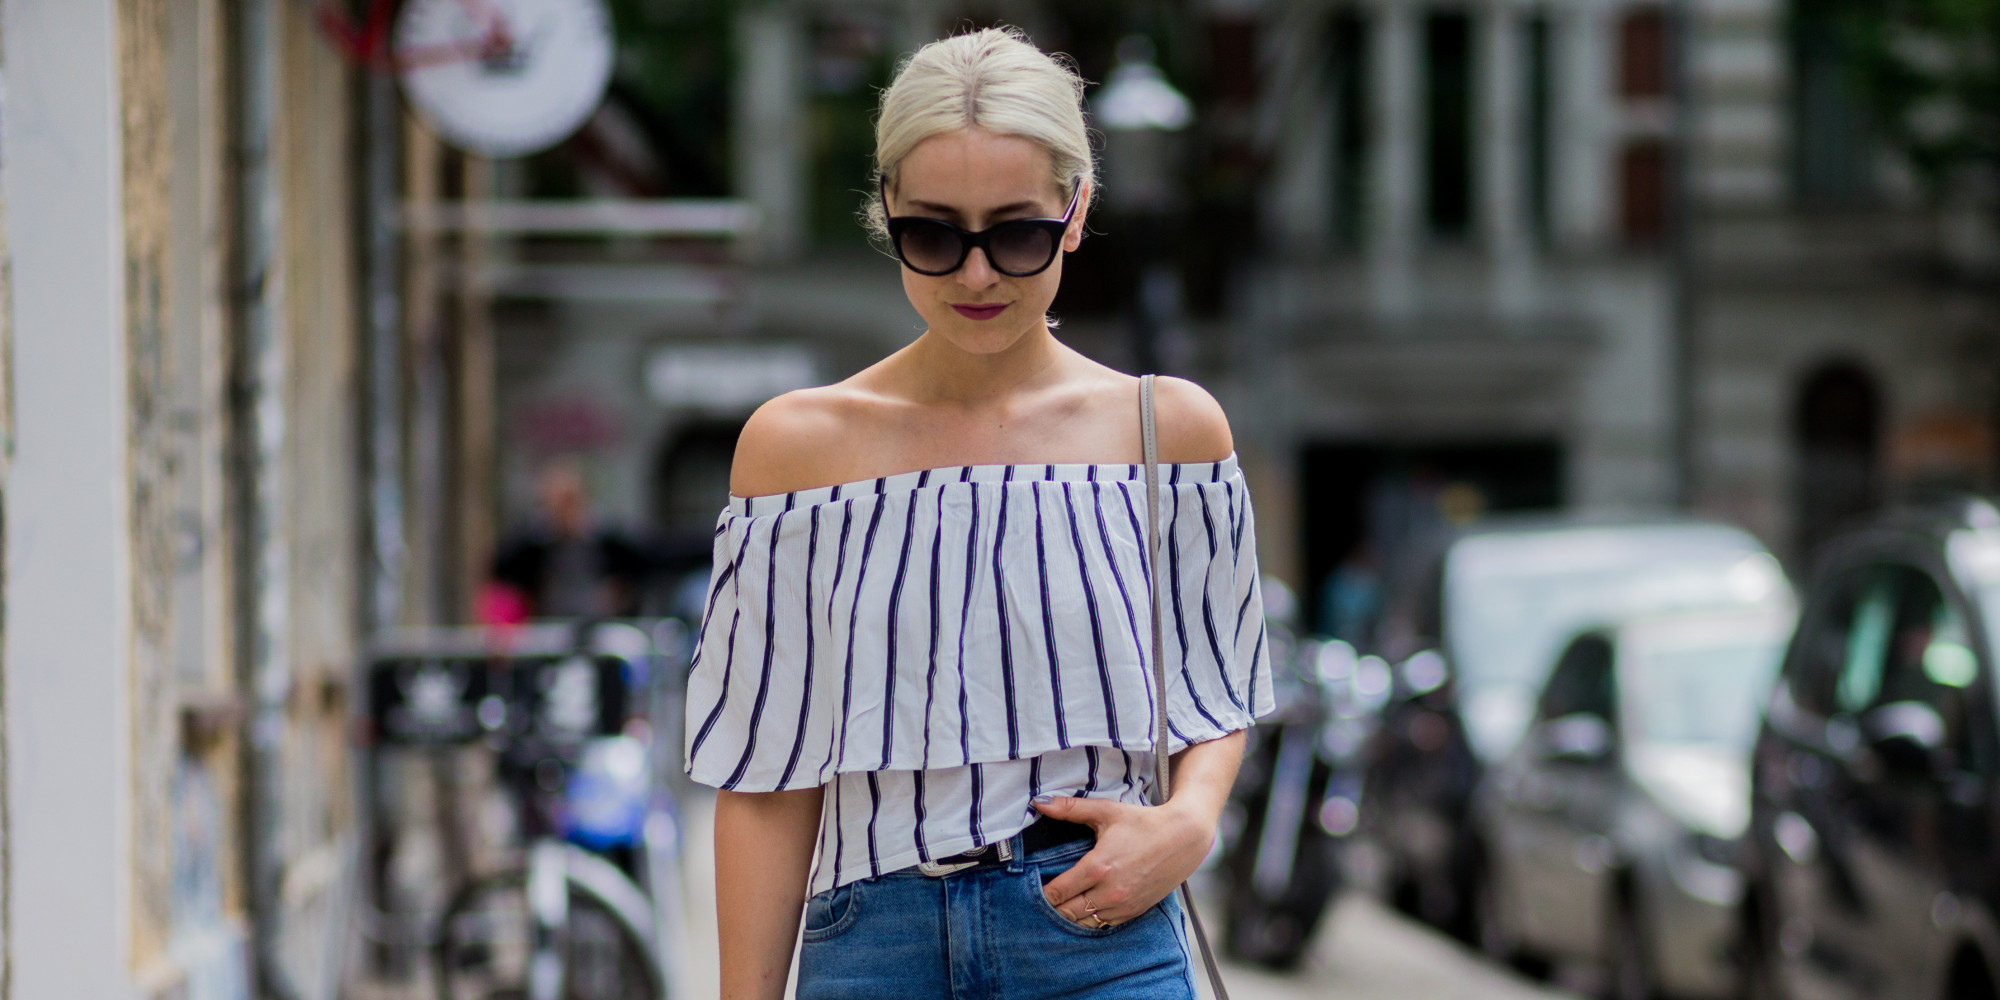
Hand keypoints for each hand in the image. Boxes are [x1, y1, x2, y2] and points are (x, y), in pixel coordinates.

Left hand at [1032, 793, 1215, 927]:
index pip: (1057, 892)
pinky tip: (1085, 909)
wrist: (1183, 838)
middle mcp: (1109, 891)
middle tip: (1043, 899)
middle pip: (1067, 912)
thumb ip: (1070, 808)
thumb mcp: (1106, 811)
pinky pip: (1104, 925)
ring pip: (1084, 923)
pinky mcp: (1134, 911)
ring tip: (1063, 904)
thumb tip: (1039, 802)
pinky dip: (1091, 920)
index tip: (1033, 888)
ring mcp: (1123, 905)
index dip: (1041, 893)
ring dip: (1071, 916)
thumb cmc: (1143, 822)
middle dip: (1052, 907)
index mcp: (1098, 867)